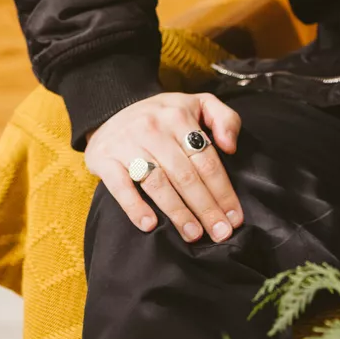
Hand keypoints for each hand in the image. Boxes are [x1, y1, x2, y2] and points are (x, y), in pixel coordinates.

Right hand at [84, 91, 243, 242]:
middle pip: (185, 175)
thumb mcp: (197, 104)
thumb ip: (225, 118)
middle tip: (220, 232)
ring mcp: (127, 143)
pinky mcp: (105, 159)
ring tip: (193, 234)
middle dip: (206, 207)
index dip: (223, 190)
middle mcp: (154, 128)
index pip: (206, 159)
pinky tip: (150, 225)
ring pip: (158, 183)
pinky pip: (121, 187)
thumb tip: (230, 147)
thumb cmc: (163, 115)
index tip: (234, 216)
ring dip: (178, 213)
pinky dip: (135, 207)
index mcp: (179, 115)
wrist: (110, 111)